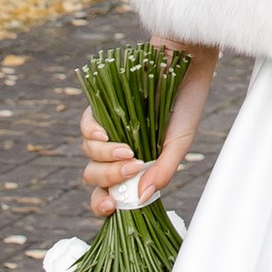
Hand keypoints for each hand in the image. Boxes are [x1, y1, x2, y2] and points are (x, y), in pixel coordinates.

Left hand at [81, 43, 219, 216]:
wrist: (184, 64)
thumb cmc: (185, 104)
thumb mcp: (178, 144)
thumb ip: (161, 172)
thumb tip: (140, 198)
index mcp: (135, 165)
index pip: (109, 192)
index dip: (103, 204)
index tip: (111, 207)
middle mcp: (117, 150)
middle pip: (94, 177)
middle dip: (108, 179)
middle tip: (132, 168)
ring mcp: (108, 129)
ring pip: (89, 155)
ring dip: (105, 159)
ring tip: (128, 152)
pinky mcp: (101, 107)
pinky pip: (86, 128)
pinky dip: (93, 135)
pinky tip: (106, 137)